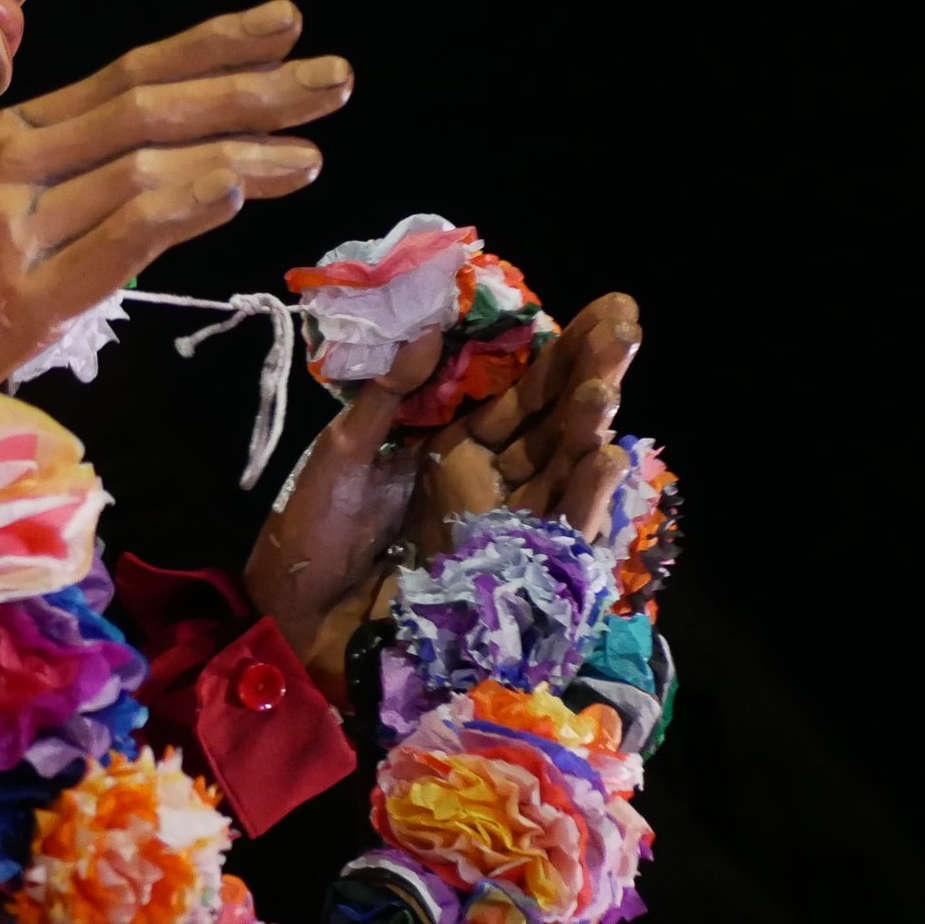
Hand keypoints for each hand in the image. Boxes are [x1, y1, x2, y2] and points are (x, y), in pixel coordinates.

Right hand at [0, 2, 350, 385]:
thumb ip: (60, 182)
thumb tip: (178, 163)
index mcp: (2, 140)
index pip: (122, 77)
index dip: (209, 47)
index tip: (284, 23)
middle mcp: (7, 167)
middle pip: (146, 109)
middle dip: (250, 89)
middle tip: (334, 78)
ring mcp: (13, 229)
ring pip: (145, 169)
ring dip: (239, 156)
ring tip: (309, 154)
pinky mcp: (21, 299)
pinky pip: (119, 238)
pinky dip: (183, 207)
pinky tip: (238, 191)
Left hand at [245, 293, 644, 697]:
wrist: (298, 613)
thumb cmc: (314, 530)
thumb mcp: (346, 450)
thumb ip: (388, 393)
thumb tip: (431, 328)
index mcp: (452, 443)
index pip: (520, 390)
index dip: (560, 352)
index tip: (605, 310)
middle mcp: (487, 479)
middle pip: (553, 423)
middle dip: (590, 377)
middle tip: (626, 331)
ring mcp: (501, 522)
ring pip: (562, 470)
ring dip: (589, 433)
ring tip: (609, 392)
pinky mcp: (505, 569)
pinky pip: (556, 531)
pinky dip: (584, 500)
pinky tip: (607, 459)